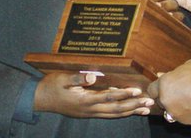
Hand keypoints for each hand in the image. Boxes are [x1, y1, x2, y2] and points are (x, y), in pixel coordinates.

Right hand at [34, 72, 153, 117]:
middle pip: (116, 110)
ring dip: (131, 111)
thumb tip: (92, 76)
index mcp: (84, 100)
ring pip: (114, 114)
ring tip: (145, 109)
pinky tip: (130, 110)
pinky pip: (108, 114)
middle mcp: (89, 110)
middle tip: (149, 102)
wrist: (40, 99)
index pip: (108, 98)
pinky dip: (121, 112)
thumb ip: (78, 78)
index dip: (123, 94)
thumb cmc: (52, 86)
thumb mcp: (63, 78)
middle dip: (134, 106)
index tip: (137, 91)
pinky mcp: (89, 112)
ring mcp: (89, 113)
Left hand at [119, 0, 184, 21]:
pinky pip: (179, 16)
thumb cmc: (136, 19)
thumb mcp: (131, 7)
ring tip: (158, 8)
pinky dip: (175, 15)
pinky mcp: (175, 21)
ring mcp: (169, 11)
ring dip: (166, 4)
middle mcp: (162, 1)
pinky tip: (168, 17)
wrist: (143, 39)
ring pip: (174, 3)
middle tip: (149, 0)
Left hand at [147, 60, 190, 124]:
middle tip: (178, 89)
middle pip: (160, 100)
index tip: (163, 86)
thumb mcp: (187, 67)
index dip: (157, 87)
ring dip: (175, 104)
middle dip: (166, 95)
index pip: (151, 90)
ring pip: (169, 110)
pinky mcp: (184, 121)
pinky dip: (184, 111)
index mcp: (165, 85)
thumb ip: (172, 73)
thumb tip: (161, 75)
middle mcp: (167, 100)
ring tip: (188, 97)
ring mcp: (175, 112)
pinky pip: (180, 116)